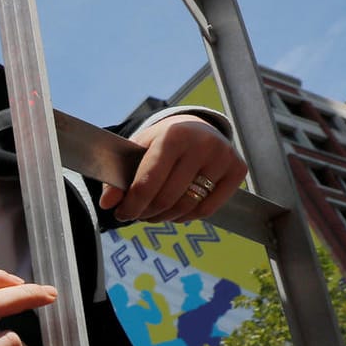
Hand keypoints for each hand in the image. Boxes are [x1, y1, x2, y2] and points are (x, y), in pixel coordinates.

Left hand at [99, 115, 246, 222]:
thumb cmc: (161, 143)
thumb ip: (117, 178)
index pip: (147, 183)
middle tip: (137, 214)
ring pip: (187, 207)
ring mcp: (223, 156)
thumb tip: (108, 204)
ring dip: (165, 217)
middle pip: (167, 199)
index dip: (131, 205)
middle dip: (146, 213)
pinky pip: (208, 209)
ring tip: (154, 213)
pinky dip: (188, 216)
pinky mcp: (238, 169)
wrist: (197, 128)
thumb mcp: (136, 152)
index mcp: (173, 135)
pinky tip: (177, 210)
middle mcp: (202, 144)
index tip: (121, 214)